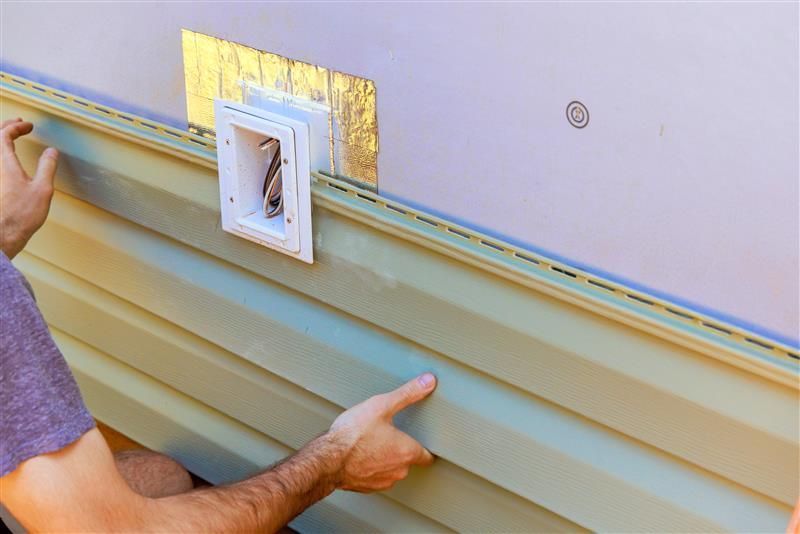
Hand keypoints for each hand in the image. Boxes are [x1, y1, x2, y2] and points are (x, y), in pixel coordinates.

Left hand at [0, 118, 58, 258]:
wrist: (2, 235)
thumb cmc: (20, 215)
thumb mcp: (42, 189)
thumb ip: (47, 167)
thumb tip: (51, 152)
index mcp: (3, 162)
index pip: (4, 134)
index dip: (16, 127)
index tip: (28, 125)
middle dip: (5, 128)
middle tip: (17, 125)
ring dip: (0, 140)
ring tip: (9, 137)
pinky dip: (0, 153)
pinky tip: (6, 160)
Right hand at [328, 373, 436, 491]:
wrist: (326, 460)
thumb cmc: (352, 434)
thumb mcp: (381, 406)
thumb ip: (407, 394)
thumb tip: (428, 381)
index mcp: (407, 451)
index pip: (427, 456)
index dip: (425, 447)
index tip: (421, 440)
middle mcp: (399, 471)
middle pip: (408, 460)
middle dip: (400, 448)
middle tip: (388, 434)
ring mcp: (383, 482)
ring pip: (391, 469)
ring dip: (385, 459)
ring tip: (371, 443)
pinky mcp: (366, 488)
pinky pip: (375, 477)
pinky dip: (370, 467)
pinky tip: (360, 455)